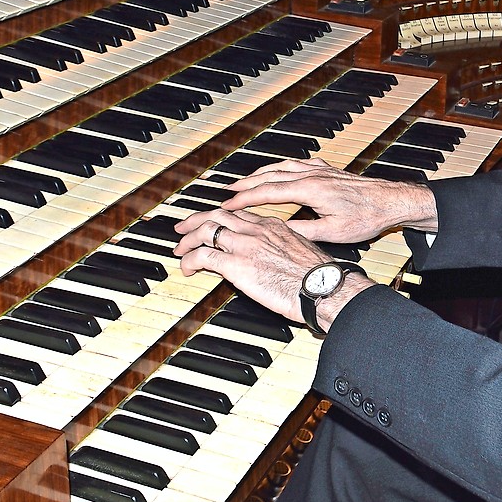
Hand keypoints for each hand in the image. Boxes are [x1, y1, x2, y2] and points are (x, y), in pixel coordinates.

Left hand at [173, 207, 373, 327]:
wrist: (322, 287)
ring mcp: (245, 246)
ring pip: (206, 230)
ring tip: (180, 249)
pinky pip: (203, 256)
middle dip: (196, 220)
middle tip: (183, 228)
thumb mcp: (300, 253)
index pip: (239, 215)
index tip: (212, 223)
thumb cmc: (317, 277)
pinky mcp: (237, 265)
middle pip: (218, 215)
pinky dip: (190, 260)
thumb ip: (281, 250)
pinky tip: (187, 268)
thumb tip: (273, 259)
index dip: (221, 218)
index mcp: (273, 226)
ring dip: (188, 239)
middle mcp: (257, 230)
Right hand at [220, 158, 437, 243]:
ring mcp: (320, 170)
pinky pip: (297, 164)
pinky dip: (281, 167)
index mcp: (310, 190)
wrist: (391, 201)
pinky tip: (279, 170)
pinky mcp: (328, 170)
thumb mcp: (333, 231)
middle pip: (270, 176)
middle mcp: (312, 175)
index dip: (245, 199)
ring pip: (282, 167)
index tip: (228, 205)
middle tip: (227, 192)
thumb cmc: (366, 217)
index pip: (268, 193)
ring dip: (261, 173)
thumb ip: (303, 230)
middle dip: (246, 184)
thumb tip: (278, 232)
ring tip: (246, 181)